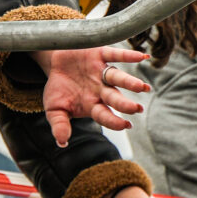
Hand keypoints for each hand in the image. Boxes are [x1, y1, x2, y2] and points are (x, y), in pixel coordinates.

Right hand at [32, 46, 149, 147]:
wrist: (54, 62)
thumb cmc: (58, 88)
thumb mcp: (54, 108)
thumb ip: (59, 124)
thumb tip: (62, 143)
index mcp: (93, 104)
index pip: (104, 115)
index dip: (114, 121)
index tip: (126, 125)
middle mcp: (101, 89)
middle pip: (114, 98)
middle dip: (124, 104)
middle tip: (137, 109)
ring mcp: (102, 72)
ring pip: (118, 77)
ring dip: (130, 82)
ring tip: (142, 87)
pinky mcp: (100, 54)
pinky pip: (115, 54)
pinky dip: (128, 55)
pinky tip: (142, 57)